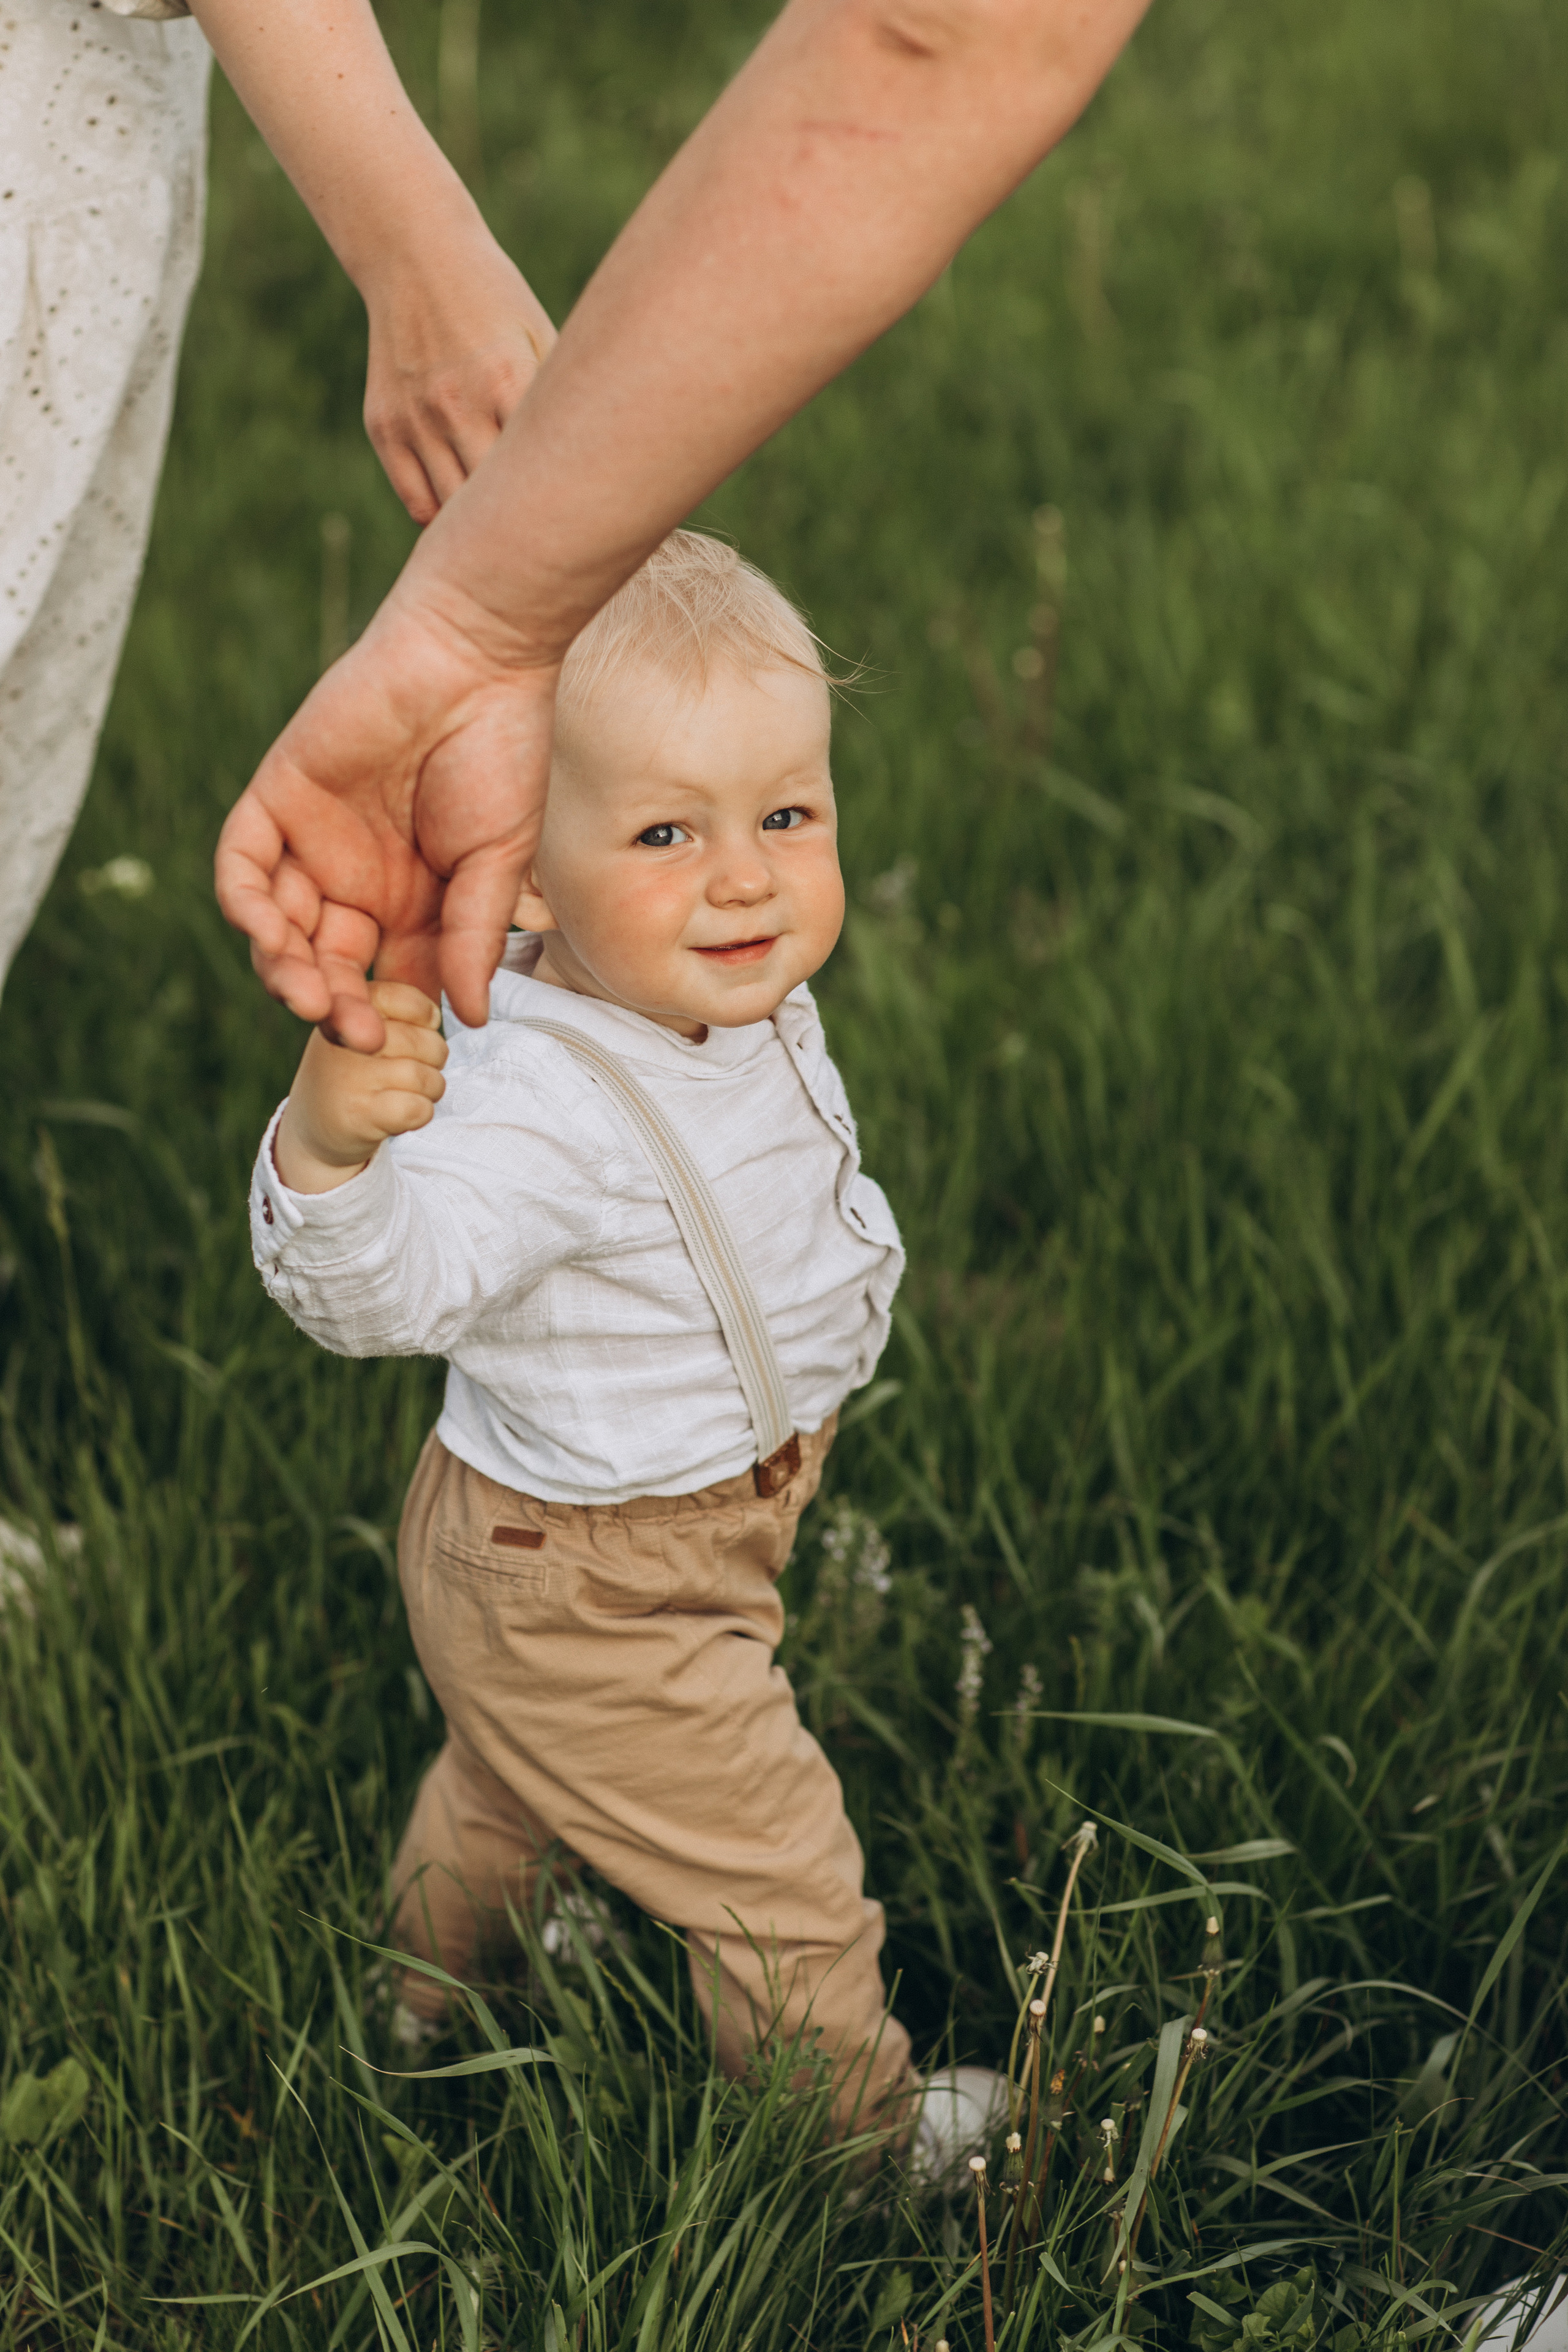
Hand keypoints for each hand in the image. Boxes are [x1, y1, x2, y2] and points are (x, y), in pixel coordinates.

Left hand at [214, 581, 560, 1052]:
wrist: (480, 658)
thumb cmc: (505, 752)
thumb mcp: (498, 862)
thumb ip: (473, 937)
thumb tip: (470, 1018)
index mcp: (416, 902)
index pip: (384, 980)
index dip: (383, 1017)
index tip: (396, 1045)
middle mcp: (360, 880)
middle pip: (326, 965)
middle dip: (331, 1006)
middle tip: (352, 1031)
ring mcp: (315, 841)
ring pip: (278, 927)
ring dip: (286, 969)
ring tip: (310, 996)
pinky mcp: (279, 797)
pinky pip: (241, 863)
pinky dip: (245, 904)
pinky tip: (270, 934)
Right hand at [273, 981, 447, 1192]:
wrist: (313, 1125)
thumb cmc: (355, 1069)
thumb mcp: (365, 1028)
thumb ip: (399, 1012)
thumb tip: (439, 1014)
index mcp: (345, 1007)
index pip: (407, 999)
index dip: (425, 1019)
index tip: (416, 1032)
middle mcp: (343, 1038)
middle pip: (425, 1042)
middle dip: (434, 1059)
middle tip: (414, 1069)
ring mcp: (348, 1077)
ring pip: (425, 1078)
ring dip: (430, 1089)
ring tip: (409, 1092)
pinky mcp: (358, 1115)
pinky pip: (418, 1109)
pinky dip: (421, 1114)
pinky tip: (400, 1113)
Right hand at [361, 230, 556, 524]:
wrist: (415, 257)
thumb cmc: (497, 301)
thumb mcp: (541, 338)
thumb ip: (562, 399)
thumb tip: (601, 464)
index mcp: (509, 381)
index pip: (542, 473)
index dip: (565, 511)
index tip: (585, 531)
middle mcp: (458, 405)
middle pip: (497, 504)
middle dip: (526, 529)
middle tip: (551, 546)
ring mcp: (416, 418)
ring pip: (454, 511)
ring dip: (482, 528)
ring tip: (510, 537)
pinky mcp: (384, 425)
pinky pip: (416, 500)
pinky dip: (442, 515)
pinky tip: (466, 512)